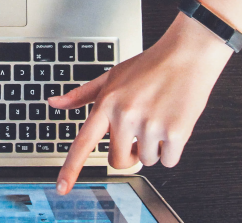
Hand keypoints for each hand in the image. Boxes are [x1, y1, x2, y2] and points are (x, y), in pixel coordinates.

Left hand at [49, 14, 233, 193]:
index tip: (62, 188)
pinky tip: (173, 124)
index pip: (84, 143)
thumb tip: (54, 103)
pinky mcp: (176, 132)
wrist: (187, 54)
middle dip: (129, 154)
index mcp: (107, 103)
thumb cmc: (150, 65)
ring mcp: (150, 125)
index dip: (71, 168)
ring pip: (146, 160)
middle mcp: (126, 116)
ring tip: (158, 118)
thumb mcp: (111, 76)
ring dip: (153, 148)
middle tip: (139, 133)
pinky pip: (168, 161)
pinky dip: (172, 149)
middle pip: (118, 161)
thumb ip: (82, 95)